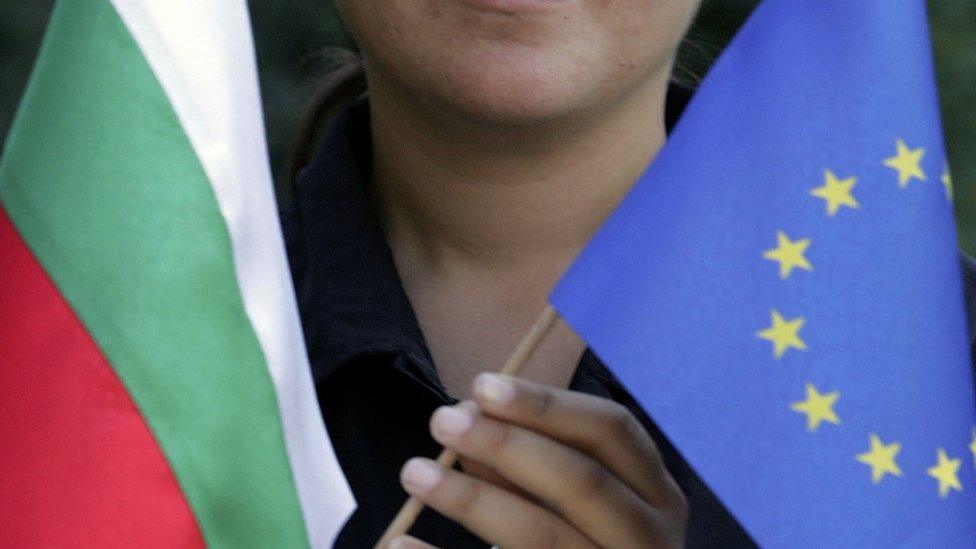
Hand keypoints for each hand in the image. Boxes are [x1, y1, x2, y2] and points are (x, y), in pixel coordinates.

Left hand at [390, 373, 687, 547]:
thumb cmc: (582, 538)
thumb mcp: (575, 498)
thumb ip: (532, 459)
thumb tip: (469, 413)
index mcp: (658, 496)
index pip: (613, 430)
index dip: (547, 404)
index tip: (481, 385)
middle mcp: (650, 541)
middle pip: (581, 481)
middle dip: (507, 444)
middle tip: (442, 419)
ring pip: (542, 536)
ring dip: (473, 500)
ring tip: (415, 472)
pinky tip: (401, 544)